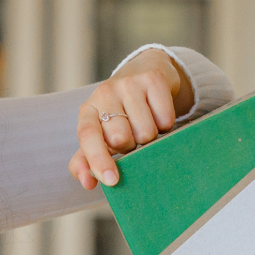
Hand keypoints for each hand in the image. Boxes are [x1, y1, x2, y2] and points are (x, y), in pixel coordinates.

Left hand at [68, 48, 193, 189]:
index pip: (88, 136)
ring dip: (150, 137)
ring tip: (146, 123)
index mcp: (88, 110)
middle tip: (132, 136)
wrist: (145, 71)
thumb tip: (87, 183)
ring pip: (146, 132)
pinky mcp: (153, 79)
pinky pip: (165, 120)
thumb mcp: (101, 132)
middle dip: (131, 146)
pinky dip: (166, 125)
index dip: (97, 159)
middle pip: (121, 138)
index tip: (111, 180)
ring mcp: (129, 84)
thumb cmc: (120, 112)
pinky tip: (158, 113)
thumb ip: (88, 159)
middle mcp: (104, 93)